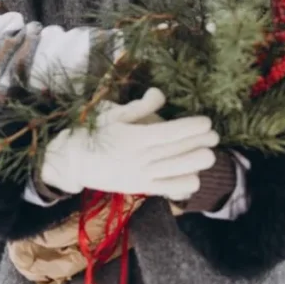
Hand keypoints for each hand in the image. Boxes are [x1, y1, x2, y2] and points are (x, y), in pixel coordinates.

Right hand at [39, 88, 219, 199]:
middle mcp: (141, 158)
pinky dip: (186, 182)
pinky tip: (192, 173)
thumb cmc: (91, 132)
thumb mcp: (111, 113)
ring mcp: (142, 176)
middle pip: (181, 152)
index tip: (207, 122)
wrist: (71, 161)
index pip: (171, 133)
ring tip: (207, 154)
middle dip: (202, 143)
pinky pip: (170, 189)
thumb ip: (139, 106)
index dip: (192, 128)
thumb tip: (160, 94)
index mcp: (134, 137)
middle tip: (214, 136)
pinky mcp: (141, 188)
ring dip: (198, 163)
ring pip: (180, 172)